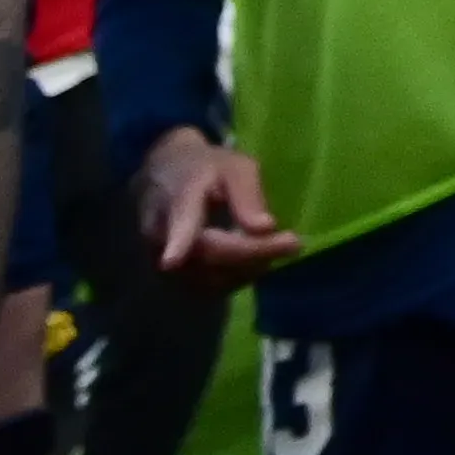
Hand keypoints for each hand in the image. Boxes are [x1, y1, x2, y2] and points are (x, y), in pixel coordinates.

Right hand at [137, 129, 297, 286]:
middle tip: (293, 243)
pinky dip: (237, 276)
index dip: (177, 244)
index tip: (171, 261)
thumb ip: (247, 196)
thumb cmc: (207, 168)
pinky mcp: (174, 275)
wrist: (168, 177)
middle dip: (254, 254)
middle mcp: (162, 236)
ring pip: (208, 277)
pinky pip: (207, 286)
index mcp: (178, 200)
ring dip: (248, 268)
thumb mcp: (235, 168)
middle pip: (207, 257)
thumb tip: (264, 228)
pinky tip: (257, 259)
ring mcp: (164, 260)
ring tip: (278, 246)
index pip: (178, 225)